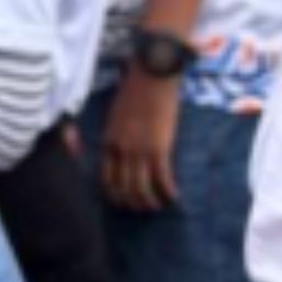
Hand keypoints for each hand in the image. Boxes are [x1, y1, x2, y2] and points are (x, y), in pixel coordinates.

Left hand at [102, 66, 181, 211]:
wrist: (153, 72)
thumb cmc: (136, 86)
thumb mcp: (117, 111)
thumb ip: (118, 131)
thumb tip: (124, 145)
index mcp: (110, 140)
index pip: (107, 178)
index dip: (114, 194)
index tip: (122, 200)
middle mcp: (122, 150)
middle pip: (123, 188)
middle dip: (132, 203)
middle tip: (141, 209)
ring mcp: (140, 150)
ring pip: (141, 189)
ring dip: (149, 202)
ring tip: (158, 207)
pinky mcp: (159, 147)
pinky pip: (162, 179)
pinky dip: (168, 192)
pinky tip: (174, 197)